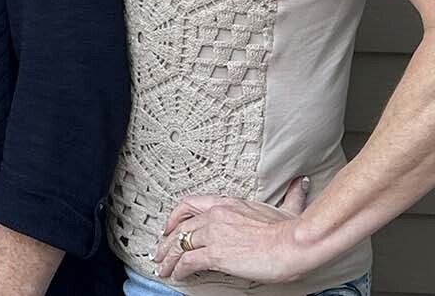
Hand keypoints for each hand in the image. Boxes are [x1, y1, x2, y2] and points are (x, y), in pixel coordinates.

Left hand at [155, 177, 318, 283]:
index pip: (191, 204)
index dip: (176, 216)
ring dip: (169, 259)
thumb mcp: (288, 209)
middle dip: (168, 242)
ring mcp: (213, 234)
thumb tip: (298, 184)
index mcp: (228, 204)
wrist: (295, 243)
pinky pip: (188, 261)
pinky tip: (177, 275)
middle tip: (162, 252)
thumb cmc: (294, 230)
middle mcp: (215, 216)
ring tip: (164, 268)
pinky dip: (179, 269)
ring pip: (180, 245)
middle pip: (181, 228)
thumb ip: (290, 197)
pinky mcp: (215, 254)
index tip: (171, 226)